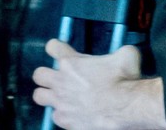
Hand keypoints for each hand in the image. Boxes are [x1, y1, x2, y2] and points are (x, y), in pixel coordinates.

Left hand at [32, 40, 165, 129]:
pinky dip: (62, 113)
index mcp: (72, 63)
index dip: (56, 47)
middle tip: (57, 75)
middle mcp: (61, 82)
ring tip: (58, 94)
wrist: (125, 107)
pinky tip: (72, 111)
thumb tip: (121, 52)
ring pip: (39, 96)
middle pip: (38, 74)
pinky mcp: (65, 120)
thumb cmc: (124, 80)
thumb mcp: (127, 55)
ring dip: (47, 94)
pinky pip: (55, 115)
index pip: (53, 48)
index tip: (59, 49)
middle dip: (46, 73)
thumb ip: (118, 51)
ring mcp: (60, 102)